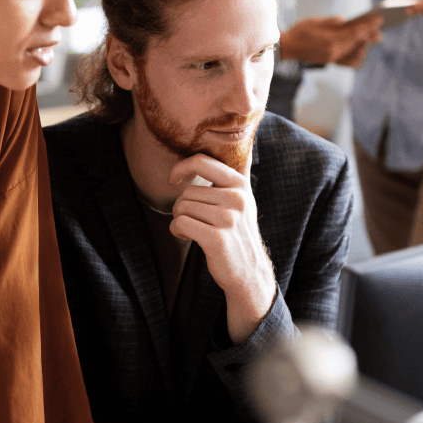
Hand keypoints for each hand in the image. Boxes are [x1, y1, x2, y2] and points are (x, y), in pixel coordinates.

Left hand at [169, 154, 275, 343]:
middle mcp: (237, 199)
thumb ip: (226, 179)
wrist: (249, 271)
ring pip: (182, 208)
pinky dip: (177, 230)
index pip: (202, 161)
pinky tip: (188, 237)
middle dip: (181, 207)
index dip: (181, 167)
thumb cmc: (236, 234)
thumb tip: (213, 151)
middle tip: (193, 221)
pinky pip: (181, 223)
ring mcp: (228, 219)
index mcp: (240, 184)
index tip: (173, 179)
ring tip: (193, 230)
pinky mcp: (217, 238)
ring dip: (179, 220)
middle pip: (187, 192)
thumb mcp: (240, 201)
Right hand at [279, 14, 382, 65]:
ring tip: (369, 36)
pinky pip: (348, 59)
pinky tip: (359, 46)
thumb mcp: (316, 22)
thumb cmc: (299, 32)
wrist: (286, 47)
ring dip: (363, 44)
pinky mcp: (329, 61)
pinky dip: (355, 52)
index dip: (369, 25)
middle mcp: (334, 52)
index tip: (379, 19)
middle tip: (379, 28)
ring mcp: (332, 58)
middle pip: (358, 42)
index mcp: (331, 41)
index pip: (356, 32)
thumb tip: (345, 21)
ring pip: (355, 52)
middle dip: (369, 35)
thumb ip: (333, 22)